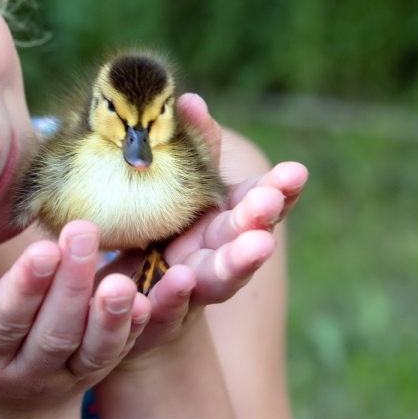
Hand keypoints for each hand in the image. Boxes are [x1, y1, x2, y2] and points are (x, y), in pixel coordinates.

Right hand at [0, 221, 151, 418]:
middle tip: (84, 233)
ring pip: (90, 350)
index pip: (4, 320)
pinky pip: (114, 355)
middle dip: (71, 284)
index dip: (25, 286)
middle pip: (52, 331)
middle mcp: (25, 372)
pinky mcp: (94, 374)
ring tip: (121, 280)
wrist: (10, 403)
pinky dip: (131, 331)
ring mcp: (64, 377)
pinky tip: (144, 302)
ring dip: (109, 315)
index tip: (44, 248)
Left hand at [112, 93, 307, 358]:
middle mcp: (216, 257)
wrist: (122, 300)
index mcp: (223, 222)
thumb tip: (190, 101)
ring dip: (239, 262)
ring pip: (219, 279)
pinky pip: (166, 309)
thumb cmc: (156, 230)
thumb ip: (191, 149)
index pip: (258, 203)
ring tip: (256, 246)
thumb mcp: (175, 187)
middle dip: (259, 220)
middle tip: (271, 203)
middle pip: (244, 239)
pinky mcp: (158, 317)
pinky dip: (175, 297)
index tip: (295, 172)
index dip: (278, 191)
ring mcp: (192, 291)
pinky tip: (180, 281)